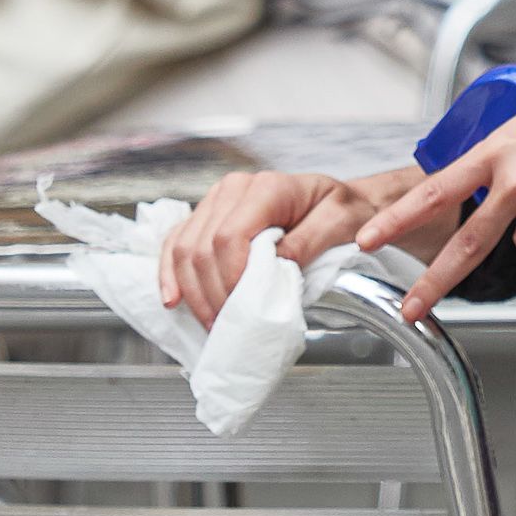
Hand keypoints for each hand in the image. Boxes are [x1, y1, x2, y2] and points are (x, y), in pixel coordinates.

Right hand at [155, 164, 421, 322]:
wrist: (340, 202)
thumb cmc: (344, 210)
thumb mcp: (341, 223)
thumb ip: (308, 242)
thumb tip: (274, 266)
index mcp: (267, 187)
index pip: (231, 236)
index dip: (232, 278)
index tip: (245, 310)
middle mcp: (234, 189)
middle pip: (204, 247)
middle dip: (213, 294)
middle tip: (230, 328)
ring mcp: (216, 201)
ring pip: (185, 248)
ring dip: (194, 292)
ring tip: (212, 324)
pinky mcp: (208, 217)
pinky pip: (176, 243)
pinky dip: (171, 273)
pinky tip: (173, 299)